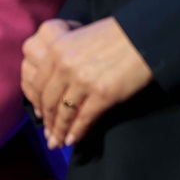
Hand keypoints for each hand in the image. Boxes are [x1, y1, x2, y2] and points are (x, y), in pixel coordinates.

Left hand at [20, 16, 152, 147]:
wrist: (142, 36)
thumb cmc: (113, 36)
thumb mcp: (77, 39)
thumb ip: (62, 58)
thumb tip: (56, 86)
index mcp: (55, 49)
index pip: (38, 83)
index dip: (37, 103)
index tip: (39, 114)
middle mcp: (64, 65)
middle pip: (48, 101)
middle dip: (48, 121)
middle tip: (48, 136)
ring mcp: (83, 80)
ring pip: (64, 112)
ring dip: (60, 131)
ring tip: (58, 143)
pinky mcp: (103, 94)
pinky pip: (84, 118)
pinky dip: (77, 132)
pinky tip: (73, 140)